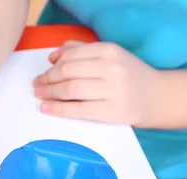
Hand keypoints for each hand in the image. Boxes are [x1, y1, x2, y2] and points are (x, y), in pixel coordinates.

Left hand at [33, 40, 160, 126]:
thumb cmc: (128, 76)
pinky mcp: (111, 111)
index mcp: (109, 51)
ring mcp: (112, 90)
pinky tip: (46, 108)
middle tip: (36, 84)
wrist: (157, 97)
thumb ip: (83, 51)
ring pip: (70, 89)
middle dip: (47, 79)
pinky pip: (78, 109)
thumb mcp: (111, 56)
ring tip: (39, 95)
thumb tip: (54, 55)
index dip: (53, 65)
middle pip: (67, 72)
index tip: (44, 71)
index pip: (71, 56)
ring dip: (49, 92)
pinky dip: (58, 109)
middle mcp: (111, 68)